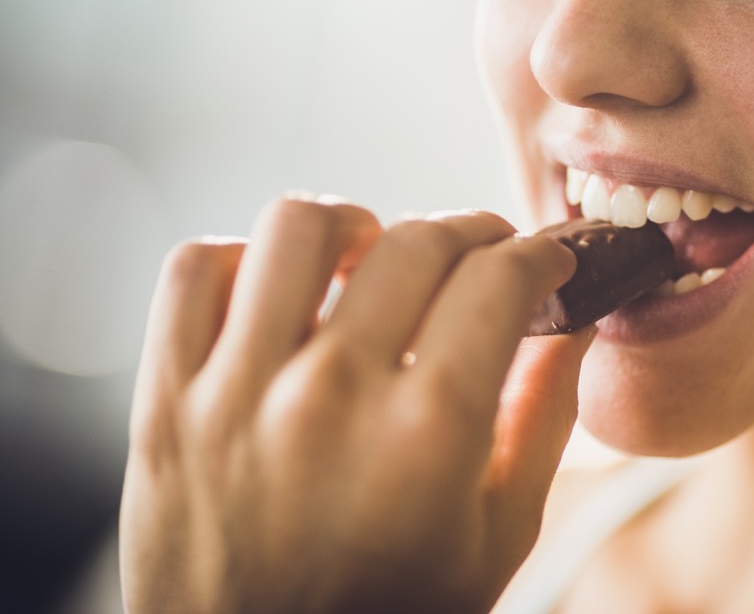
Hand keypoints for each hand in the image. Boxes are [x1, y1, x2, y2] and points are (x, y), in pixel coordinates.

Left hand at [119, 197, 593, 613]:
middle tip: (485, 257)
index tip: (547, 257)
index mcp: (427, 434)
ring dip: (358, 226)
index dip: (541, 253)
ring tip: (376, 259)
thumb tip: (578, 323)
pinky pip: (198, 269)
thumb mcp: (498, 536)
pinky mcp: (167, 399)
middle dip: (473, 233)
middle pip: (418, 241)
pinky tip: (286, 294)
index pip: (501, 279)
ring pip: (299, 226)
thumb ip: (544, 417)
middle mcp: (329, 396)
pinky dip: (246, 260)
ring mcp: (236, 391)